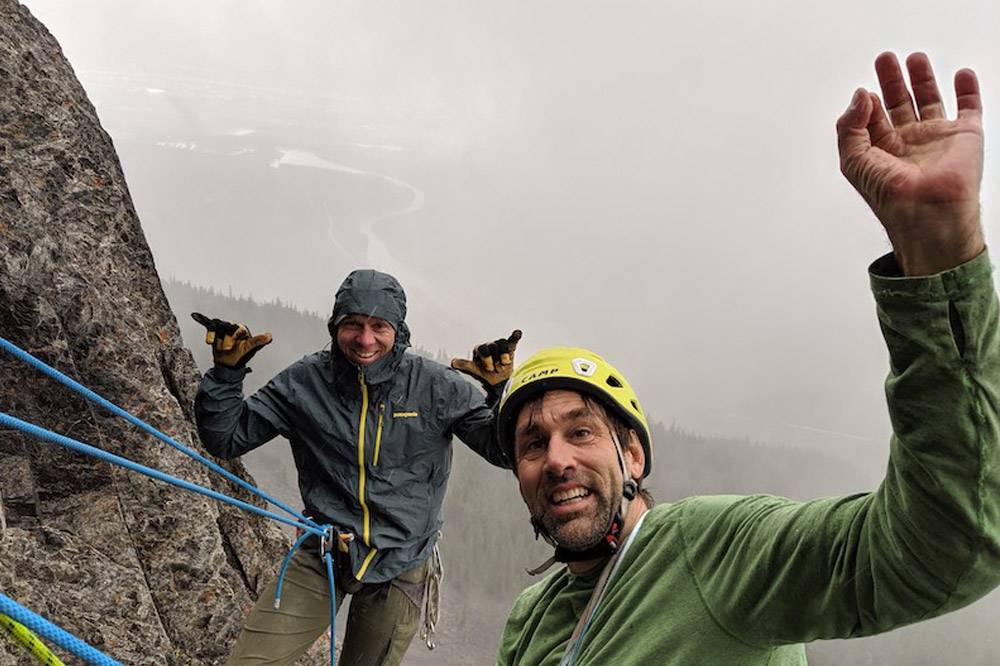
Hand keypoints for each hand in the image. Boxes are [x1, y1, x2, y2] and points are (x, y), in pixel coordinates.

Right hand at [191, 312, 271, 367]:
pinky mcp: (213, 332)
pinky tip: (194, 315)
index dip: (232, 337)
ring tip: (210, 343)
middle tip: (226, 349)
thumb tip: (270, 336)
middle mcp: (232, 327)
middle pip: (225, 327)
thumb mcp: (250, 349)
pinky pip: (208, 325)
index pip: (237, 328)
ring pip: (215, 327)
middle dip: (224, 340)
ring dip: (212, 336)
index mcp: (242, 329)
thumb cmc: (241, 356)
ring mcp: (222, 329)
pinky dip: (201, 319)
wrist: (228, 364)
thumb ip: (258, 342)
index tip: (230, 347)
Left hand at [451, 330, 521, 389]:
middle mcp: (489, 346)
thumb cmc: (483, 376)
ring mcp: (500, 348)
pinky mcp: (510, 350)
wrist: (496, 384)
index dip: (486, 358)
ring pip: (503, 344)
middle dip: (495, 358)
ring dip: (504, 355)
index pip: (483, 348)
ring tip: (504, 364)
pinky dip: (515, 336)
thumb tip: (453, 362)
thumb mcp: (474, 372)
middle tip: (496, 369)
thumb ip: (466, 366)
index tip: (489, 369)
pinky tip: (517, 333)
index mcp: (480, 350)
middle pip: (493, 346)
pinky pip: (512, 341)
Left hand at [836, 52, 983, 274]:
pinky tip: (962, 74)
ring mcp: (937, 138)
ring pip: (929, 100)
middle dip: (892, 80)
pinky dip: (968, 90)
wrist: (927, 213)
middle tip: (885, 59)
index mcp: (881, 150)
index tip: (865, 91)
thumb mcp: (853, 161)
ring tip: (914, 58)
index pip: (871, 118)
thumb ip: (849, 126)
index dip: (866, 103)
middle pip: (898, 103)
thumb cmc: (889, 196)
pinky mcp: (965, 136)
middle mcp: (908, 142)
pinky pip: (969, 107)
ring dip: (922, 78)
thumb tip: (862, 94)